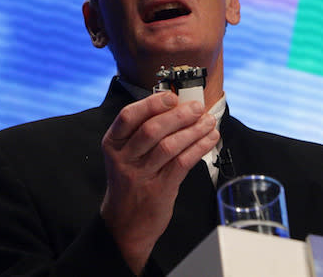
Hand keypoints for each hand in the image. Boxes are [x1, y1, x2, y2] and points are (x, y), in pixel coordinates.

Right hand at [99, 92, 218, 274]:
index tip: (172, 97)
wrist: (124, 224)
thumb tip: (178, 106)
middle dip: (179, 115)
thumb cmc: (131, 181)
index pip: (128, 116)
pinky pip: (182, 163)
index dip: (152, 103)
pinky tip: (210, 139)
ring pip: (170, 146)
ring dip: (194, 130)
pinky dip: (199, 148)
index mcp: (113, 143)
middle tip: (197, 108)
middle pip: (152, 129)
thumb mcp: (126, 155)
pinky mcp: (159, 189)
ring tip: (209, 122)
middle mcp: (124, 158)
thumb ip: (144, 132)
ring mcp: (140, 175)